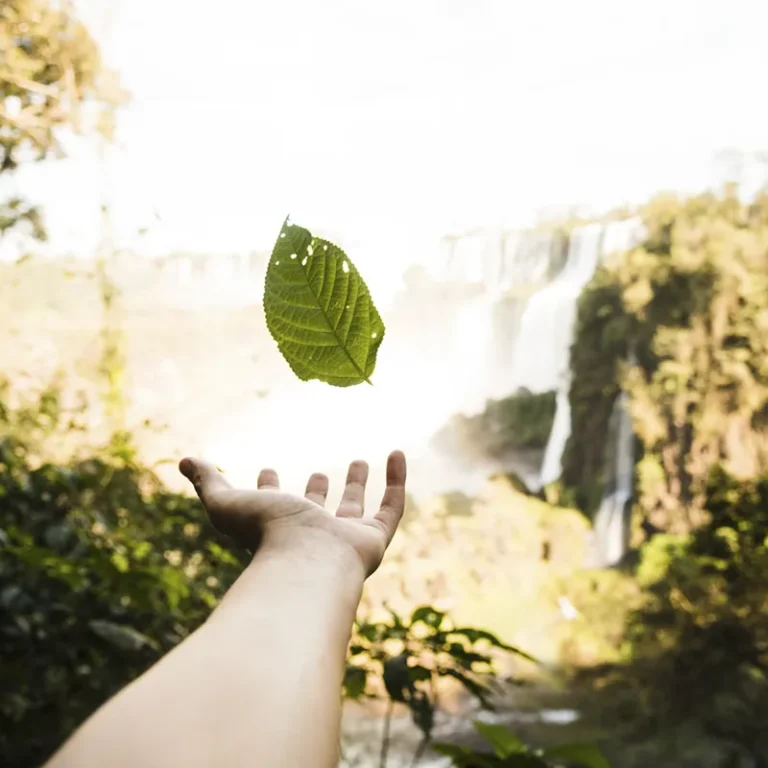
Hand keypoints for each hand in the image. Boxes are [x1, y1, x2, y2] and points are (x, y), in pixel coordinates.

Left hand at [179, 451, 406, 576]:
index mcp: (276, 529)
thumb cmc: (264, 534)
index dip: (267, 488)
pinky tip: (397, 453)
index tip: (266, 468)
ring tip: (359, 459)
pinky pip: (392, 507)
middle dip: (318, 491)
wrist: (305, 562)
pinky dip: (397, 480)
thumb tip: (184, 460)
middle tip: (321, 472)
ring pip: (354, 510)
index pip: (271, 508)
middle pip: (316, 512)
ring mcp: (344, 540)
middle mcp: (311, 536)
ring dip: (356, 485)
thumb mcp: (227, 502)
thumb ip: (208, 482)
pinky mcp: (374, 540)